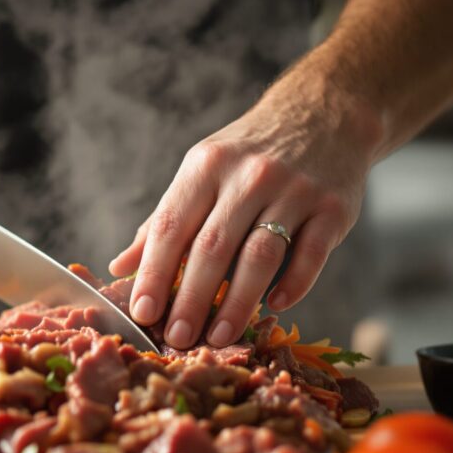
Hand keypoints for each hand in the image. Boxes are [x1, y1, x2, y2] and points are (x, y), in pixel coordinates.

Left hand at [109, 76, 380, 348]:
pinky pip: (311, 254)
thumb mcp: (201, 172)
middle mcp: (248, 176)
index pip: (172, 226)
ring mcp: (294, 190)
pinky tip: (274, 307)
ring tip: (219, 336)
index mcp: (206, 167)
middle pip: (212, 247)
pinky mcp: (333, 207)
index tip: (142, 313)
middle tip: (177, 338)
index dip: (153, 273)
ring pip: (260, 255)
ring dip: (237, 302)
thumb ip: (163, 221)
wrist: (323, 114)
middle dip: (190, 299)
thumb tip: (119, 267)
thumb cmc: (249, 153)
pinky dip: (294, 284)